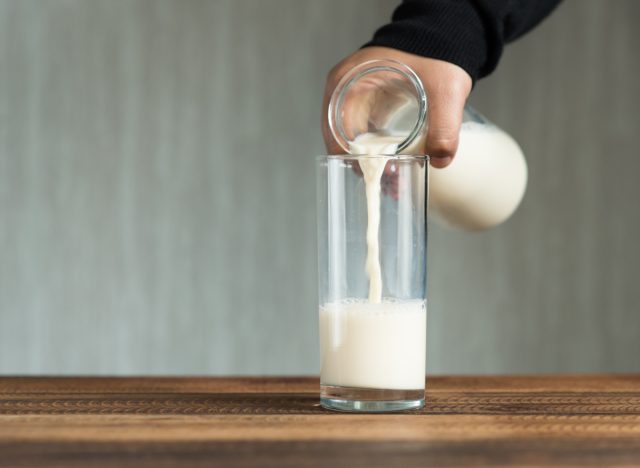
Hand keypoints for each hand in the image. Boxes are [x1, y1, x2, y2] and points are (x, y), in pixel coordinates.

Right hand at [322, 47, 471, 168]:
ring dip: (369, 161)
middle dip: (362, 165)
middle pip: (342, 140)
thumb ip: (446, 127)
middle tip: (384, 184)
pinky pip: (365, 134)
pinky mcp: (369, 104)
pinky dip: (376, 153)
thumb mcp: (444, 90)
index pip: (335, 131)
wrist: (444, 38)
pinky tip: (393, 165)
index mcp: (346, 81)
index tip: (373, 175)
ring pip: (353, 140)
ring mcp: (354, 98)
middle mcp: (343, 90)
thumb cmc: (436, 54)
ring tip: (391, 180)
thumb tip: (440, 160)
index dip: (352, 157)